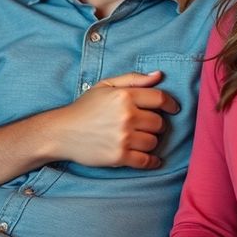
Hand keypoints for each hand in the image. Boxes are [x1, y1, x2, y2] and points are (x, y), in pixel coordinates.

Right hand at [49, 71, 178, 168]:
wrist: (62, 132)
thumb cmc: (85, 107)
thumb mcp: (106, 85)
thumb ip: (133, 79)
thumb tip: (159, 75)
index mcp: (124, 96)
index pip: (160, 99)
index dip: (170, 104)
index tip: (173, 109)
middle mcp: (126, 116)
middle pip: (159, 123)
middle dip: (156, 124)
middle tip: (147, 125)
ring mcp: (123, 137)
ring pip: (154, 142)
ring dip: (150, 141)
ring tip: (139, 139)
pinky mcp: (119, 157)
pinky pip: (146, 161)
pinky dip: (152, 161)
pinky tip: (152, 159)